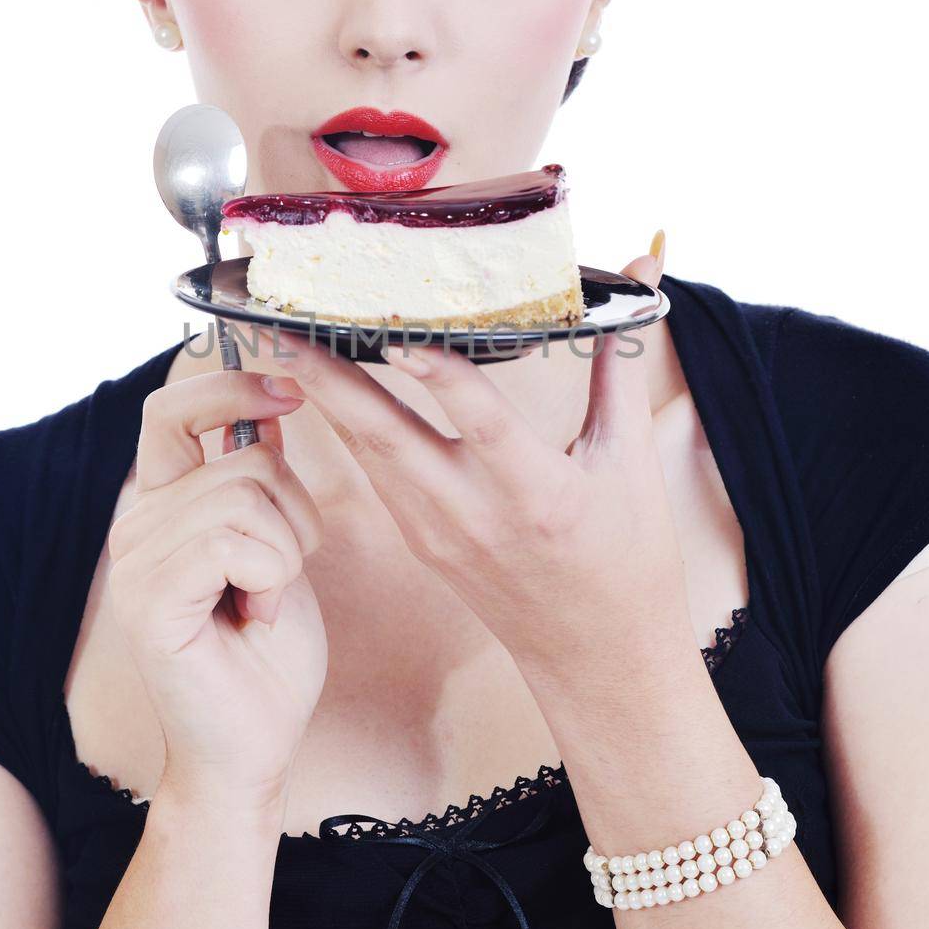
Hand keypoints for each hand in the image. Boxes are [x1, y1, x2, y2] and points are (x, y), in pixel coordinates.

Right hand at [106, 366, 327, 813]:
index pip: (171, 409)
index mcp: (163, 505)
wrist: (253, 746)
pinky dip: (270, 580)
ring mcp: (135, 561)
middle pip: (242, 457)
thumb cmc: (267, 654)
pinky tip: (252, 619)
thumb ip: (262, 479)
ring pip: (246, 496)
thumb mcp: (278, 545)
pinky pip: (233, 542)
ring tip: (261, 602)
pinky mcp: (149, 599)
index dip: (231, 386)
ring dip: (284, 552)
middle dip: (294, 511)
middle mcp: (137, 524)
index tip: (290, 389)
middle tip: (281, 574)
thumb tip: (271, 404)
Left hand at [256, 240, 686, 680]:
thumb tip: (643, 268)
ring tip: (286, 340)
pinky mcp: (421, 543)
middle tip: (284, 327)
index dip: (441, 378)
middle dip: (330, 383)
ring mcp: (439, 535)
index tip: (400, 334)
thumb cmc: (627, 558)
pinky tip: (322, 387)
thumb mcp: (632, 460)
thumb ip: (620, 360)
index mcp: (540, 495)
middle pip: (389, 440)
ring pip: (368, 456)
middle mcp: (477, 517)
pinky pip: (376, 476)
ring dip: (325, 399)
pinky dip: (347, 429)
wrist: (598, 659)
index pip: (482, 424)